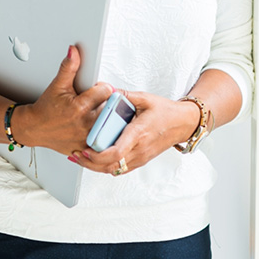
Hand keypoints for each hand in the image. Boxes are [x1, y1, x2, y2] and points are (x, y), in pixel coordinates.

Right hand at [12, 45, 113, 155]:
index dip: (102, 88)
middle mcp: (85, 123)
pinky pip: (104, 138)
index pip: (106, 91)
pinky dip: (103, 133)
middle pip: (111, 107)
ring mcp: (87, 137)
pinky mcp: (87, 147)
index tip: (96, 90)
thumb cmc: (46, 108)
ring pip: (110, 122)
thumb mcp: (57, 85)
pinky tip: (95, 127)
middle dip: (106, 102)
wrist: (35, 128)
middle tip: (97, 102)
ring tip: (96, 113)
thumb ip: (68, 67)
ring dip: (106, 117)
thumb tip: (74, 50)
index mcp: (79, 107)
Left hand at [71, 90, 199, 175]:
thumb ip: (124, 95)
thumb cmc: (165, 112)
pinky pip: (120, 169)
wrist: (182, 123)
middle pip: (111, 166)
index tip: (84, 149)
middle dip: (90, 163)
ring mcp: (140, 157)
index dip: (98, 155)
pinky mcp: (140, 160)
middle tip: (75, 155)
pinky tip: (95, 160)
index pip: (117, 152)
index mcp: (139, 133)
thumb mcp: (145, 98)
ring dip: (95, 167)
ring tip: (80, 157)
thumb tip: (105, 89)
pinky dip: (105, 167)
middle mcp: (140, 149)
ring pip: (114, 170)